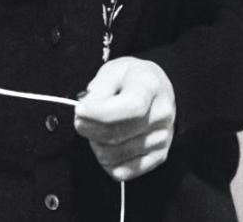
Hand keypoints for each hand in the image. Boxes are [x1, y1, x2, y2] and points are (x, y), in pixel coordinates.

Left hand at [74, 57, 175, 180]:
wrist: (156, 89)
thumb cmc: (130, 79)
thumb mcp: (113, 70)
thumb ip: (99, 89)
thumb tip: (87, 111)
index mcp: (151, 86)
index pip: (130, 107)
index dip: (99, 113)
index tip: (80, 110)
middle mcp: (162, 114)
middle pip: (116, 134)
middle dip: (88, 128)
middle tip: (80, 119)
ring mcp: (163, 138)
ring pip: (114, 155)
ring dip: (95, 144)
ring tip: (96, 130)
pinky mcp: (158, 157)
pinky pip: (122, 172)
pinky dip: (105, 161)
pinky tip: (105, 144)